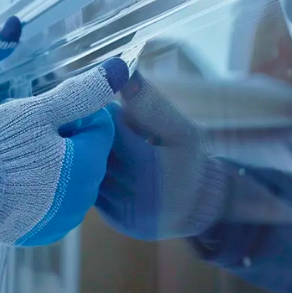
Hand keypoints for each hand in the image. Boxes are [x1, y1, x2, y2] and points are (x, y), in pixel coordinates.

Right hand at [0, 58, 129, 245]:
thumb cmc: (0, 146)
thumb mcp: (41, 111)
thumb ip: (83, 93)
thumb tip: (121, 69)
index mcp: (90, 165)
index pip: (100, 126)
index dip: (73, 115)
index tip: (44, 119)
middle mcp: (84, 199)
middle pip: (86, 155)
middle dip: (65, 142)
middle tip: (28, 139)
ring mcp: (63, 221)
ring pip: (69, 181)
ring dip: (53, 168)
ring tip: (18, 161)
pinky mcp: (42, 234)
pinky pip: (51, 205)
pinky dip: (39, 192)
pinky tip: (14, 184)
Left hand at [96, 72, 227, 240]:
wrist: (201, 204)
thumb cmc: (190, 159)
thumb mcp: (178, 128)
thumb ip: (149, 102)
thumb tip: (126, 72)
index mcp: (149, 168)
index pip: (111, 133)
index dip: (106, 117)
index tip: (108, 108)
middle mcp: (134, 195)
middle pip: (98, 154)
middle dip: (96, 135)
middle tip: (99, 123)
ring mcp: (123, 211)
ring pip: (91, 174)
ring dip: (90, 155)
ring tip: (99, 143)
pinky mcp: (116, 221)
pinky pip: (94, 191)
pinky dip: (94, 175)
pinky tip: (103, 164)